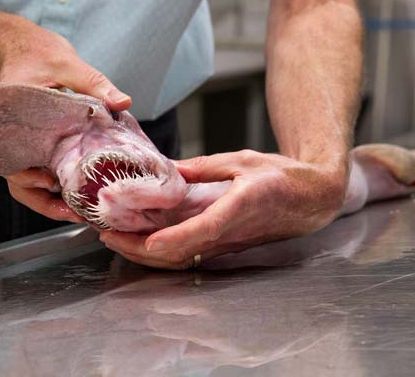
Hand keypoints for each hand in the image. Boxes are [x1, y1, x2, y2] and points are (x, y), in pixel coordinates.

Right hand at [0, 16, 130, 221]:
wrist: (22, 46)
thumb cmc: (39, 54)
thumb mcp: (69, 65)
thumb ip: (95, 84)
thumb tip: (124, 102)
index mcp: (13, 121)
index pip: (13, 160)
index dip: (29, 178)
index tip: (51, 184)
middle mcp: (13, 140)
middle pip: (19, 182)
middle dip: (45, 202)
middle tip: (76, 213)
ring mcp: (23, 146)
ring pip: (28, 185)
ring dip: (51, 201)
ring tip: (80, 213)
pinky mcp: (34, 147)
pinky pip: (39, 174)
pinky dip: (56, 188)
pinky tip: (80, 195)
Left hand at [100, 150, 348, 268]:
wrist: (312, 199)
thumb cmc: (282, 177)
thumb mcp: (243, 161)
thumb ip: (205, 168)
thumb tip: (168, 170)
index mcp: (239, 208)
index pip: (203, 231)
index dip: (174, 240)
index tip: (147, 242)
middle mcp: (229, 234)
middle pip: (181, 253)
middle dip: (140, 250)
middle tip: (106, 236)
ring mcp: (224, 245)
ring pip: (179, 259)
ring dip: (143, 254)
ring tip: (113, 239)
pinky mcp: (221, 247)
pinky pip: (185, 255)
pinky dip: (157, 252)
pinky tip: (137, 241)